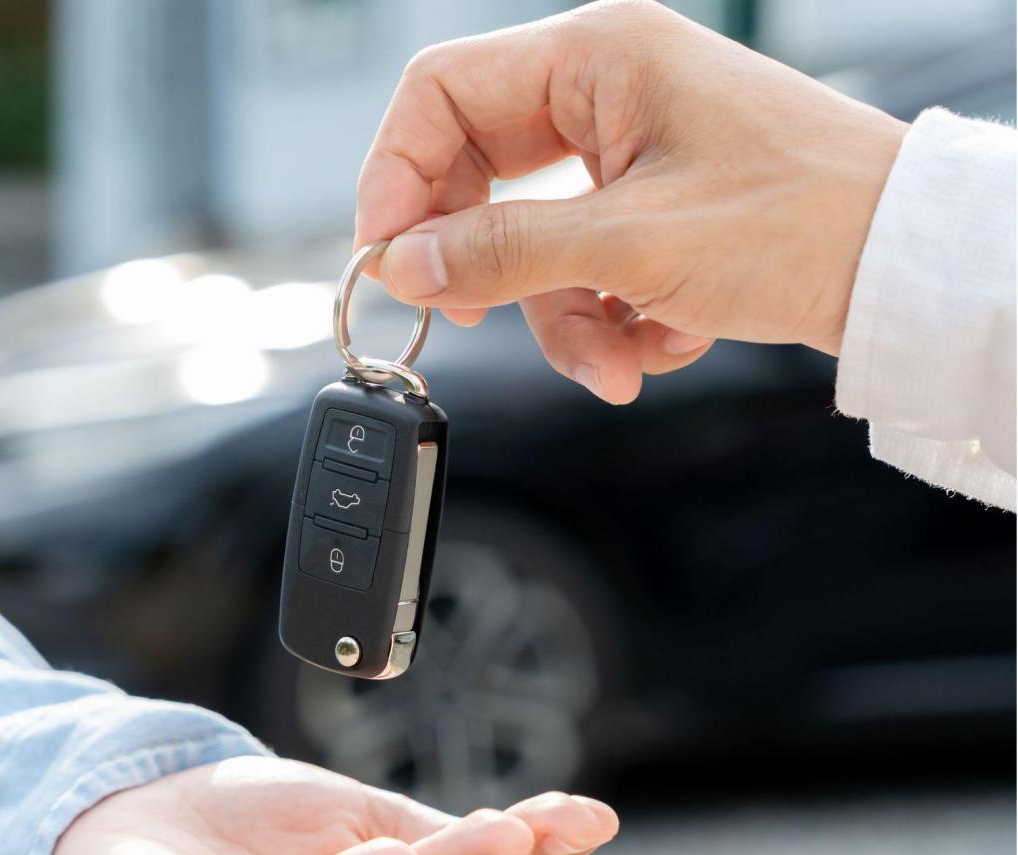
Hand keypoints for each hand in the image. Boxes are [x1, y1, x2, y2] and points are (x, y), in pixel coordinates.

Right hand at [355, 0, 906, 402]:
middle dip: (488, 265)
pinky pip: (585, 267)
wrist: (905, 268)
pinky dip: (611, 317)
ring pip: (535, 242)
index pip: (442, 94)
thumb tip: (403, 263)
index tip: (385, 255)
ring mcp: (631, 153)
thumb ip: (499, 252)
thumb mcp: (630, 244)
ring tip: (615, 360)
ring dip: (564, 317)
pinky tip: (662, 336)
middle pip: (481, 178)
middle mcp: (606, 94)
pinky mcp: (654, 208)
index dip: (396, 174)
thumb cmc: (803, 221)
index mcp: (595, 58)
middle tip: (472, 317)